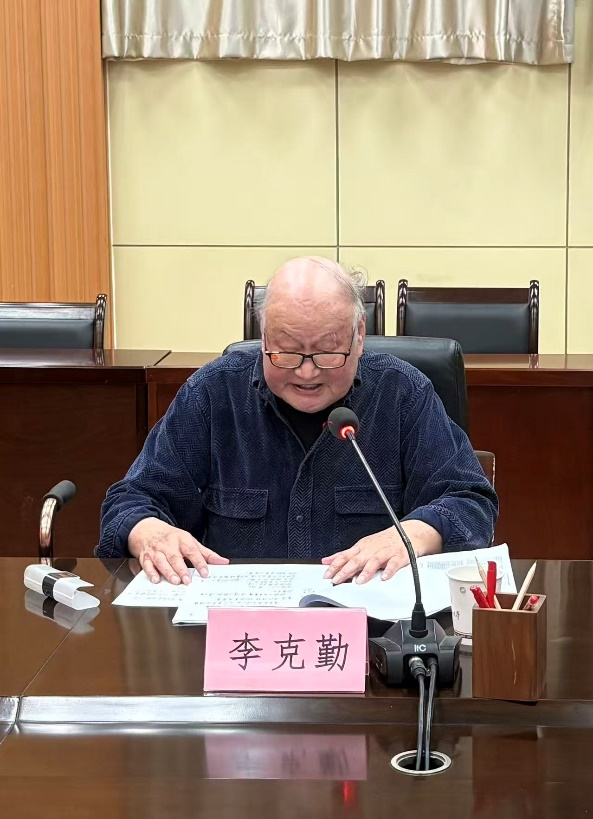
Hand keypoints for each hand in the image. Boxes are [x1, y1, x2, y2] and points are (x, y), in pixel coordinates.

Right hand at [128, 517, 228, 584]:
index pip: (192, 551)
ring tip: (175, 581)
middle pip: (176, 557)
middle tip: (188, 581)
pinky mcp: (145, 557)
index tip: (205, 573)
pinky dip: (151, 573)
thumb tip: (223, 562)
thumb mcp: (190, 541)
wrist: (148, 529)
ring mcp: (156, 551)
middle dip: (182, 570)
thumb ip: (206, 554)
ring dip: (168, 572)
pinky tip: (156, 580)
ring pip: (162, 562)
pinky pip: (147, 565)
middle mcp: (169, 545)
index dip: (199, 562)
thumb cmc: (172, 537)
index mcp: (182, 540)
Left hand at [321, 521, 441, 584]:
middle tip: (337, 580)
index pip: (345, 556)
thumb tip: (327, 561)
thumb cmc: (382, 543)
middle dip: (346, 570)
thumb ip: (344, 555)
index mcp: (361, 548)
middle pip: (356, 560)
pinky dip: (389, 570)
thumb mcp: (361, 547)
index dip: (335, 565)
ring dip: (366, 571)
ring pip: (374, 561)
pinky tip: (384, 578)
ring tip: (360, 581)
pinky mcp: (398, 556)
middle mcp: (371, 550)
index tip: (326, 575)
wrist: (406, 534)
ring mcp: (385, 552)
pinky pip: (393, 564)